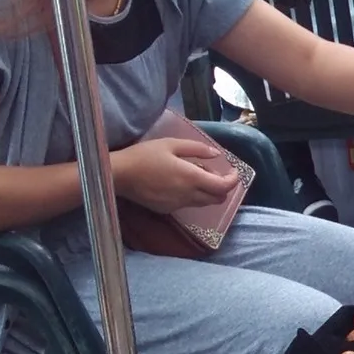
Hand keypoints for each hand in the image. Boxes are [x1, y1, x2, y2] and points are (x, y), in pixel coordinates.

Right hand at [113, 135, 239, 212]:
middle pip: (217, 199)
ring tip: (195, 176)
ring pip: (203, 203)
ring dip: (207, 192)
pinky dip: (192, 196)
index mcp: (191, 178)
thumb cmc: (144, 155)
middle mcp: (188, 195)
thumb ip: (197, 149)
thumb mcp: (171, 144)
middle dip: (222, 188)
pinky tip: (179, 184)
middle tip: (214, 173)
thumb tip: (217, 154)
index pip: (223, 187)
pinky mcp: (167, 209)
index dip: (233, 181)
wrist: (119, 175)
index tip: (233, 172)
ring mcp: (177, 205)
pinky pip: (187, 205)